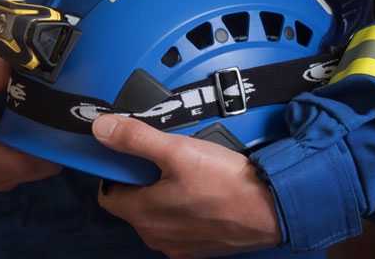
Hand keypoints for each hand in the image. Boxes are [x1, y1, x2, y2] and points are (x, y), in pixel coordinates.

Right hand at [0, 59, 61, 191]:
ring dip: (42, 153)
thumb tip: (17, 60)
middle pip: (38, 168)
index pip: (31, 160)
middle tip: (61, 117)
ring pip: (33, 173)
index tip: (63, 120)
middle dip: (52, 146)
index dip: (51, 144)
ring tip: (51, 124)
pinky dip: (31, 158)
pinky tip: (34, 135)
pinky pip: (22, 173)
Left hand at [90, 115, 281, 256]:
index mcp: (143, 214)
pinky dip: (183, 209)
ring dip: (163, 195)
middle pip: (132, 205)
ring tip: (186, 173)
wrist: (273, 209)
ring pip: (157, 215)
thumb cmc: (227, 183)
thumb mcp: (177, 150)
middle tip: (164, 160)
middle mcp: (156, 236)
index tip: (130, 157)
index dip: (115, 173)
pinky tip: (201, 191)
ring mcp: (178, 245)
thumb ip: (136, 138)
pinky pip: (179, 225)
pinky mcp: (198, 247)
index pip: (108, 194)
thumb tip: (102, 128)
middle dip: (141, 182)